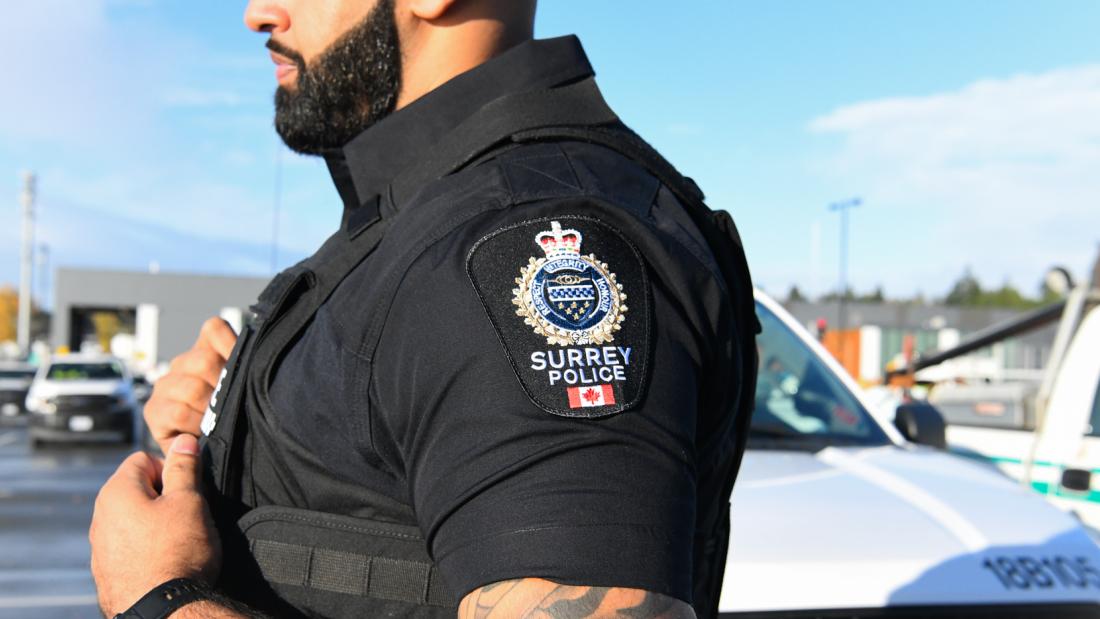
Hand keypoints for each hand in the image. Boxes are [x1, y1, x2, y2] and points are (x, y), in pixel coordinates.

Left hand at [90, 434, 221, 616]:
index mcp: (117, 491)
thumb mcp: (189, 501)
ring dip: (155, 521)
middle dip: (163, 496)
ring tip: (178, 541)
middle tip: (187, 514)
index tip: (187, 490)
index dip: (171, 468)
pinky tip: (165, 560)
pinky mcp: (106, 570)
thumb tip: (183, 440)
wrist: (162, 611)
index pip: (143, 458)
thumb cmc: (177, 553)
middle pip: (137, 488)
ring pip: (132, 518)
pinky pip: (128, 545)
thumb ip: (184, 467)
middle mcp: (100, 516)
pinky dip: (146, 546)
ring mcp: (100, 546)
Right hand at [145, 318, 236, 453]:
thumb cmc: (233, 423)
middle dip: (224, 387)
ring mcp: (165, 386)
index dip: (231, 346)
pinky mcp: (153, 411)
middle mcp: (182, 364)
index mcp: (205, 351)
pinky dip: (195, 424)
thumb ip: (246, 368)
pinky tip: (201, 433)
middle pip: (204, 360)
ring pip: (191, 387)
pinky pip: (177, 411)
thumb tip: (258, 350)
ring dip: (210, 410)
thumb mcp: (244, 392)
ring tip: (217, 423)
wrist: (206, 460)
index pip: (214, 329)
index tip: (246, 370)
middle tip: (231, 407)